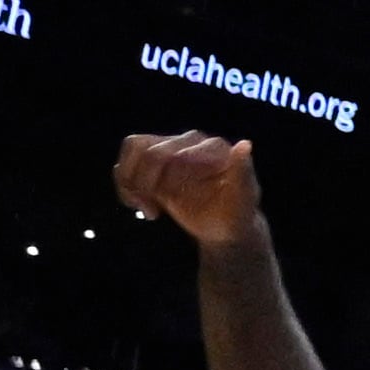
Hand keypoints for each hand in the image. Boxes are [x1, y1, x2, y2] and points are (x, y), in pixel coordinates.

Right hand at [113, 132, 266, 246]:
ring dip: (129, 181)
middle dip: (144, 184)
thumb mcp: (244, 199)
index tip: (169, 206)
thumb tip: (245, 145)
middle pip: (149, 151)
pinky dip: (125, 186)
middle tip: (152, 212)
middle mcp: (190, 142)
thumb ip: (242, 172)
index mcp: (212, 147)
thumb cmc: (237, 213)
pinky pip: (126, 163)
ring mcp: (170, 150)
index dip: (164, 182)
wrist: (224, 227)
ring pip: (133, 149)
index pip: (175, 155)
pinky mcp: (155, 165)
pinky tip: (138, 206)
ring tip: (143, 208)